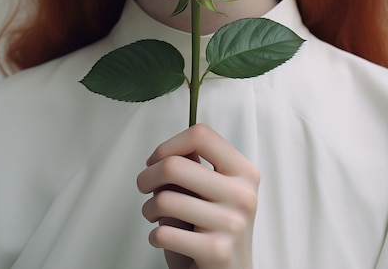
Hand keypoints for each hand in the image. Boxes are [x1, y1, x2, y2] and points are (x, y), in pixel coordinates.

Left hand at [136, 123, 259, 268]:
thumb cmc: (216, 232)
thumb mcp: (211, 193)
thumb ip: (194, 169)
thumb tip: (168, 152)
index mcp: (243, 172)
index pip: (201, 135)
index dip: (169, 145)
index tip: (157, 159)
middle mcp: (242, 194)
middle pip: (174, 165)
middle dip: (147, 177)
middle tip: (144, 186)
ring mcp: (232, 223)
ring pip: (164, 200)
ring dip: (149, 210)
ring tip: (156, 216)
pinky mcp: (217, 251)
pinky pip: (164, 234)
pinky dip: (155, 237)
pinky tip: (166, 239)